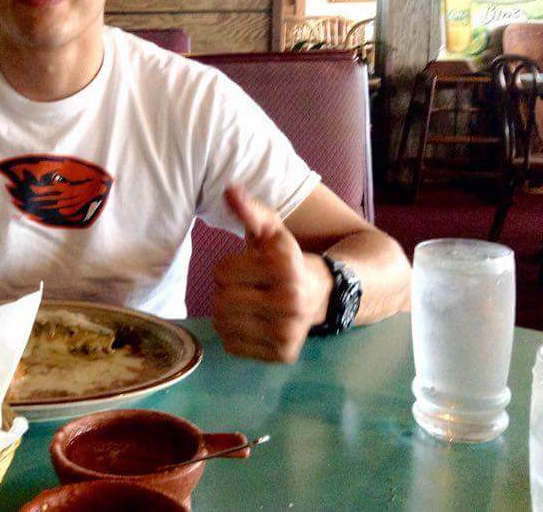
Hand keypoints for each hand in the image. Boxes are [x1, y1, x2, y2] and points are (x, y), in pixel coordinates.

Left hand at [211, 185, 331, 362]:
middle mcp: (290, 301)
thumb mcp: (271, 231)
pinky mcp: (282, 354)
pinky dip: (233, 333)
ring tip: (246, 303)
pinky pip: (232, 345)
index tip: (245, 266)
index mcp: (284, 266)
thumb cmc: (285, 259)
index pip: (221, 271)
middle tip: (244, 287)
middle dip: (224, 290)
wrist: (322, 292)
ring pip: (222, 324)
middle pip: (220, 300)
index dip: (226, 266)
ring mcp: (288, 331)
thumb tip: (229, 189)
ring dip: (226, 312)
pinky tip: (251, 322)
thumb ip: (249, 210)